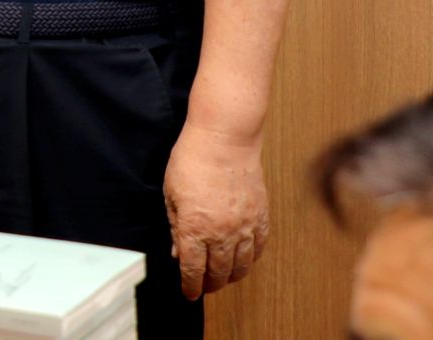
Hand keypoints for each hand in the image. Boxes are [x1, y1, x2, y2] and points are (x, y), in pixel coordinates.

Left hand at [163, 121, 268, 298]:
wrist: (224, 139)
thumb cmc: (191, 161)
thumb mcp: (171, 194)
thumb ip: (175, 227)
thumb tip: (178, 252)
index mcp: (194, 228)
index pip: (193, 270)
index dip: (190, 286)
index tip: (189, 293)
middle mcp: (221, 233)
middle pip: (218, 272)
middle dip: (210, 284)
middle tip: (205, 286)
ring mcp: (244, 227)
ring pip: (241, 266)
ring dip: (231, 276)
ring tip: (224, 277)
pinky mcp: (261, 217)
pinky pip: (259, 248)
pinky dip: (251, 259)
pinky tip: (244, 260)